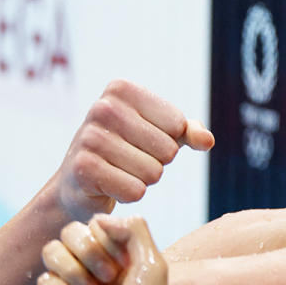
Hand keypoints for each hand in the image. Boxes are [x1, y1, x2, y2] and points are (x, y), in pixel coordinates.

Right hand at [38, 215, 171, 284]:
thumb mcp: (152, 266)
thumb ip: (134, 230)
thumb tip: (102, 218)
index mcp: (120, 258)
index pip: (95, 223)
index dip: (105, 236)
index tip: (123, 261)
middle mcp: (96, 270)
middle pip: (69, 232)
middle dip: (87, 250)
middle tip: (109, 277)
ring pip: (51, 252)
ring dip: (73, 270)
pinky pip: (43, 281)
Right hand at [54, 80, 214, 220]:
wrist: (79, 182)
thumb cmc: (126, 150)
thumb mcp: (160, 133)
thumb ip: (189, 132)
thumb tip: (207, 140)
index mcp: (121, 89)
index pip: (178, 124)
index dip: (169, 141)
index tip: (143, 141)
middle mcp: (103, 107)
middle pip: (168, 150)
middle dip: (157, 163)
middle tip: (130, 160)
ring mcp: (90, 137)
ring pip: (153, 173)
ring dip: (143, 180)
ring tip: (119, 172)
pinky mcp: (84, 169)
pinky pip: (135, 191)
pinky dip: (129, 195)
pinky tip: (109, 186)